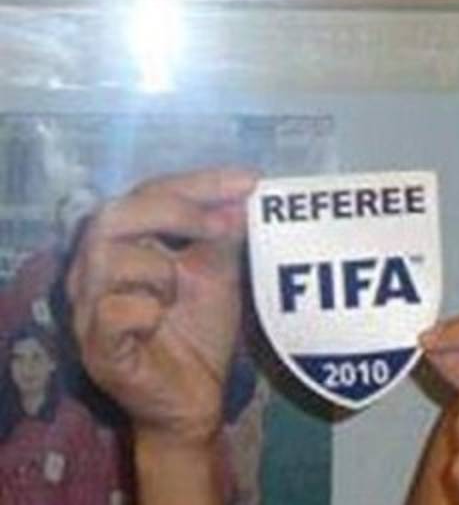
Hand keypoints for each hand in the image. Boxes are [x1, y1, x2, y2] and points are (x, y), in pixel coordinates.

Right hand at [66, 168, 256, 446]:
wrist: (195, 399)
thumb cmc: (198, 331)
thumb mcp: (217, 272)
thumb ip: (224, 233)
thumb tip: (243, 192)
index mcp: (121, 245)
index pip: (147, 194)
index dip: (197, 183)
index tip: (249, 181)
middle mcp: (92, 271)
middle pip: (114, 215)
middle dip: (177, 211)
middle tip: (226, 224)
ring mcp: (87, 310)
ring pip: (109, 258)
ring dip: (160, 268)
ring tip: (178, 293)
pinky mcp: (96, 348)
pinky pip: (114, 310)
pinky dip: (148, 308)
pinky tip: (161, 319)